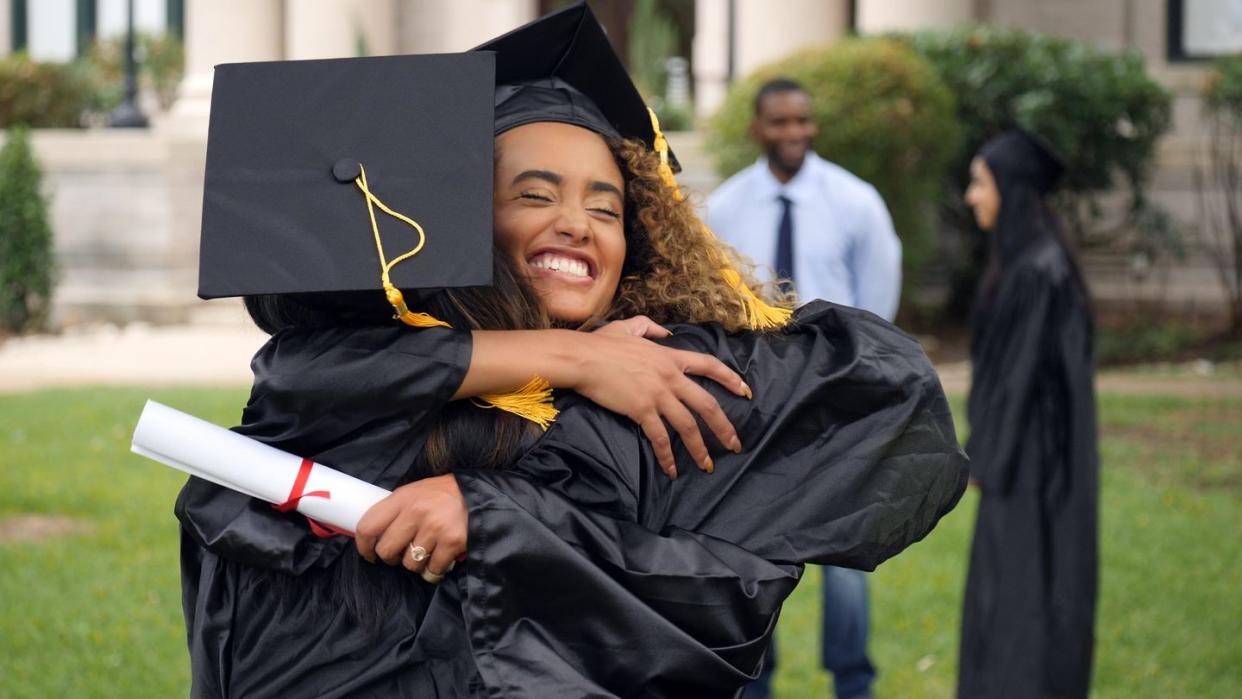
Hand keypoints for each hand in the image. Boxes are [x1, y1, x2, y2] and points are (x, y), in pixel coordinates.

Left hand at [355, 475, 466, 581]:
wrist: (478, 493)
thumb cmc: (442, 495)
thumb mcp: (414, 493)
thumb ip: (395, 511)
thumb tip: (374, 536)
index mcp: (402, 498)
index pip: (368, 526)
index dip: (363, 547)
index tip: (369, 554)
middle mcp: (416, 512)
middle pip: (386, 551)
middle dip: (392, 558)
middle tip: (401, 554)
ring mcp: (434, 528)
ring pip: (410, 564)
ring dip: (417, 564)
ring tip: (427, 552)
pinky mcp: (452, 542)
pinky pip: (433, 569)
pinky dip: (435, 569)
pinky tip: (441, 557)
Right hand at [573, 320, 748, 477]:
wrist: (582, 358)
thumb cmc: (601, 344)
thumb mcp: (630, 327)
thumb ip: (651, 327)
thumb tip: (666, 332)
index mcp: (670, 357)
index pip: (710, 366)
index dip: (731, 379)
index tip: (746, 392)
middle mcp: (670, 376)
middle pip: (707, 404)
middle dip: (724, 427)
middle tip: (734, 445)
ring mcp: (657, 394)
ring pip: (688, 425)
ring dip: (699, 448)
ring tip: (707, 465)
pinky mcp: (641, 410)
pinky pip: (659, 437)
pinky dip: (667, 456)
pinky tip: (671, 470)